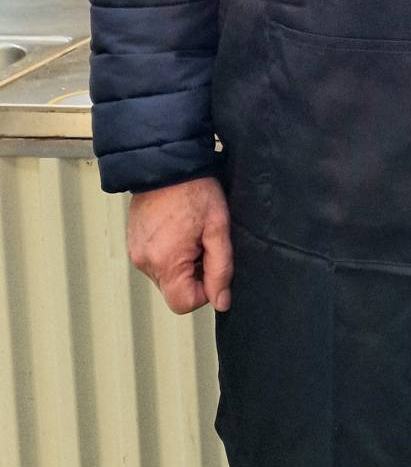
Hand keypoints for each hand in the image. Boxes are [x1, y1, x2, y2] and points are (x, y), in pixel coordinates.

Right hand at [127, 176, 232, 314]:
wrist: (166, 163)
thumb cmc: (194, 190)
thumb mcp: (218, 228)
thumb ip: (221, 268)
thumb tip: (221, 301)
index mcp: (165, 262)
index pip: (184, 304)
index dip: (205, 290)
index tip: (211, 264)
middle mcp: (145, 262)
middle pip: (174, 291)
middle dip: (194, 274)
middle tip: (202, 242)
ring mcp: (135, 253)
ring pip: (165, 277)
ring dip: (181, 264)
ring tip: (190, 233)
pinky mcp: (133, 243)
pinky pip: (155, 262)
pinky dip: (169, 254)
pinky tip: (178, 230)